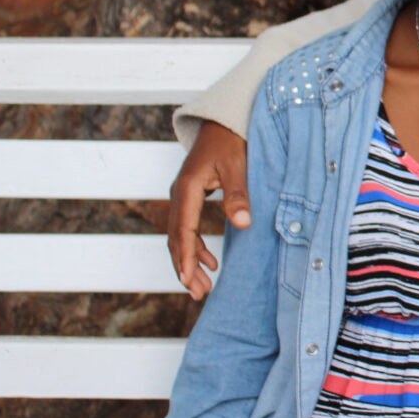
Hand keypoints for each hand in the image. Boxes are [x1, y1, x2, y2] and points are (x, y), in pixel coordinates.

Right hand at [166, 121, 248, 299]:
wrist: (223, 122)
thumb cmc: (232, 142)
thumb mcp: (239, 166)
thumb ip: (238, 195)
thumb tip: (242, 224)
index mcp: (187, 188)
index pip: (183, 230)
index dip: (185, 256)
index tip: (186, 281)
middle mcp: (179, 194)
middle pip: (176, 238)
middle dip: (185, 267)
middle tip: (198, 295)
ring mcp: (182, 197)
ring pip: (179, 236)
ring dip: (190, 261)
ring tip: (203, 288)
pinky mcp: (190, 198)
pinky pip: (187, 229)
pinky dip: (196, 247)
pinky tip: (210, 263)